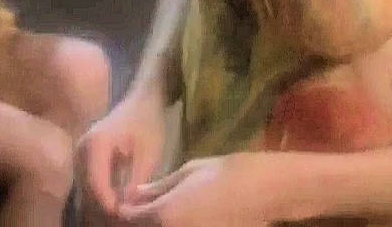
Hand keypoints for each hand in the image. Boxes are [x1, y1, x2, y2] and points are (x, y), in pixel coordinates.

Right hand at [77, 91, 166, 217]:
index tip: (125, 215)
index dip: (109, 204)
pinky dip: (103, 193)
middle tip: (125, 216)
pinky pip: (90, 182)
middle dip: (105, 205)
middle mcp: (81, 150)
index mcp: (95, 145)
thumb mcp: (149, 152)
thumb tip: (126, 207)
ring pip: (87, 188)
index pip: (96, 184)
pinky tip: (118, 201)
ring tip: (123, 210)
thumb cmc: (148, 122)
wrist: (143, 100)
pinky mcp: (84, 158)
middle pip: (88, 189)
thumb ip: (136, 179)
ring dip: (103, 201)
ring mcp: (80, 154)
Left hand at [117, 153, 276, 226]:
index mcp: (164, 213)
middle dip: (143, 218)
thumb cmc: (227, 172)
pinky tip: (189, 214)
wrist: (264, 189)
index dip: (127, 208)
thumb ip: (160, 186)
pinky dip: (181, 224)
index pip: (131, 217)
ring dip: (161, 222)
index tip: (130, 201)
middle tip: (149, 205)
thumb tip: (136, 193)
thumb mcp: (190, 170)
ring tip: (171, 209)